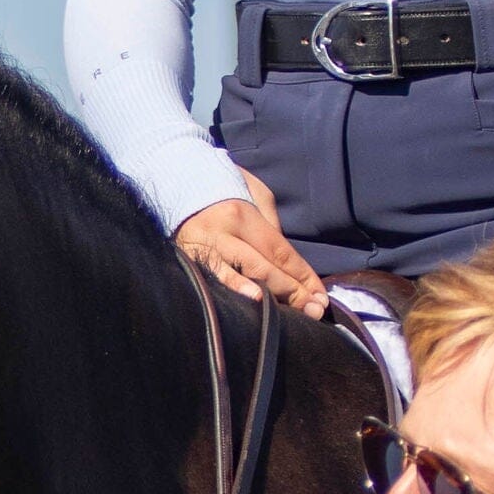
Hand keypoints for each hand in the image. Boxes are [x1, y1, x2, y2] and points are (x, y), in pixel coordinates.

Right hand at [175, 179, 327, 316]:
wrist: (172, 181)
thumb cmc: (220, 187)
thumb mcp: (252, 192)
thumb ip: (270, 222)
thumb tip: (284, 258)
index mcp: (243, 214)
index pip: (281, 251)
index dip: (303, 275)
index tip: (320, 294)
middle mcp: (225, 232)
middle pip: (266, 266)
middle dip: (295, 290)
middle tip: (316, 310)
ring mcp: (205, 248)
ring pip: (244, 274)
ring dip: (273, 295)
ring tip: (296, 311)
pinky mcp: (189, 260)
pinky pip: (215, 278)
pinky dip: (234, 288)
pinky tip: (252, 299)